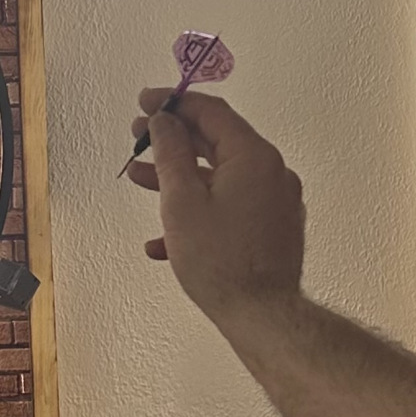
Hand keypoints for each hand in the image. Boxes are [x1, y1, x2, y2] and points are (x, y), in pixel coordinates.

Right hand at [126, 89, 305, 331]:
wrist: (260, 314)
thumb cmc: (223, 264)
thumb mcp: (181, 200)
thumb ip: (170, 152)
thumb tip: (164, 122)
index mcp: (254, 157)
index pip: (211, 112)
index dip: (174, 103)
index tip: (147, 102)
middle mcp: (272, 172)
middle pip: (216, 141)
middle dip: (173, 139)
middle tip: (140, 137)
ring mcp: (275, 200)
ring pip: (220, 174)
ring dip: (180, 175)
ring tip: (143, 179)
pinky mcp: (272, 226)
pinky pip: (231, 203)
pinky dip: (200, 206)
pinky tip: (169, 233)